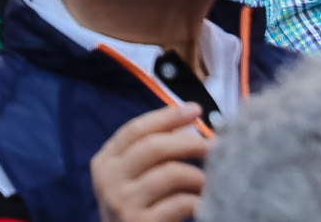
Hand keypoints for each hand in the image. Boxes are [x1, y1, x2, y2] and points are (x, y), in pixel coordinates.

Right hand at [90, 104, 207, 221]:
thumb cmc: (137, 215)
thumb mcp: (133, 182)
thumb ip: (150, 158)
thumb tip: (190, 128)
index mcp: (104, 162)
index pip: (136, 129)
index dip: (167, 116)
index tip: (196, 109)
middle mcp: (108, 179)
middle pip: (154, 147)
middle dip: (191, 143)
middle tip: (216, 148)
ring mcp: (122, 203)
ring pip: (171, 173)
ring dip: (200, 176)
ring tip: (214, 183)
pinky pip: (181, 203)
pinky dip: (200, 200)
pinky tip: (207, 204)